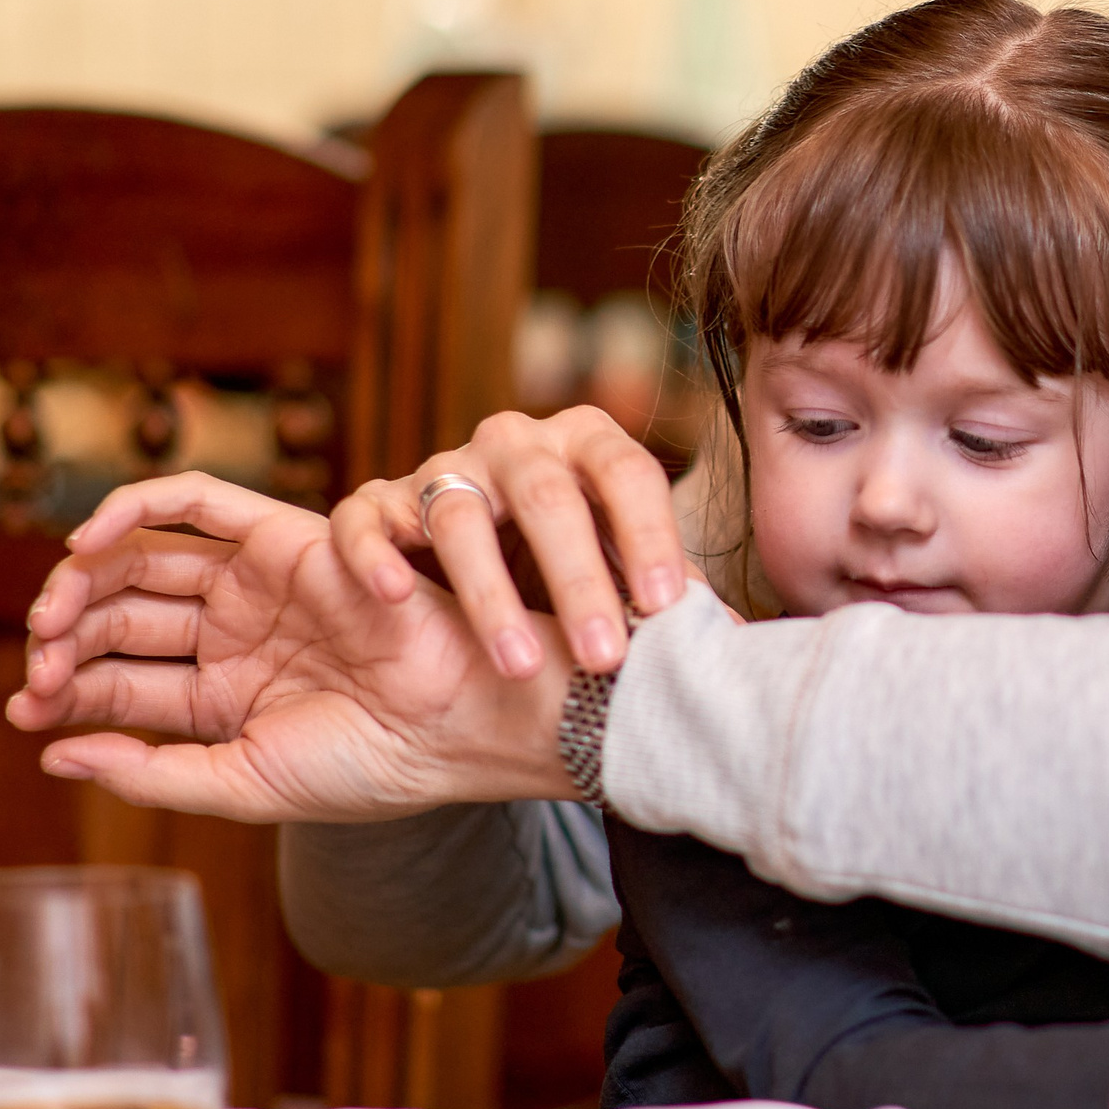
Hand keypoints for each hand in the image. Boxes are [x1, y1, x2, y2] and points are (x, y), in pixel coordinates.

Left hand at [5, 473, 573, 821]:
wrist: (460, 720)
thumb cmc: (372, 765)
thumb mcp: (243, 784)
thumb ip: (150, 772)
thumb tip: (51, 753)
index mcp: (222, 700)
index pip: (116, 684)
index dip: (60, 691)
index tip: (26, 711)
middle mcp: (233, 635)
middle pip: (117, 618)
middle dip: (64, 640)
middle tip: (42, 664)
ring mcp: (256, 584)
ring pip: (139, 561)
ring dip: (83, 581)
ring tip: (55, 618)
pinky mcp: (283, 535)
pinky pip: (195, 501)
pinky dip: (134, 507)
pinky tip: (88, 542)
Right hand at [330, 406, 690, 679]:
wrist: (487, 557)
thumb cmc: (577, 565)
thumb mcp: (624, 569)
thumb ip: (670, 594)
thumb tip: (740, 644)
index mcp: (591, 445)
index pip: (628, 473)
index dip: (649, 537)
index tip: (667, 608)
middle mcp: (517, 443)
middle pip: (547, 496)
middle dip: (578, 582)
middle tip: (602, 659)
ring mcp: (445, 467)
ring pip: (459, 514)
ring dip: (489, 592)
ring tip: (515, 665)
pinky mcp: (380, 499)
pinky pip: (367, 516)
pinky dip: (376, 553)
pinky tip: (398, 597)